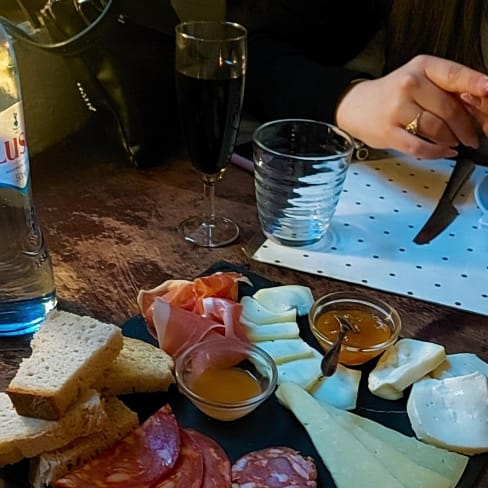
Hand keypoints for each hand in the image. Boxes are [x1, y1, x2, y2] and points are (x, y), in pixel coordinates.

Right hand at [335, 54, 487, 158]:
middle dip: (467, 127)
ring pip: (437, 130)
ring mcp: (397, 109)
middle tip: (473, 136)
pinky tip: (444, 151)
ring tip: (454, 143)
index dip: (474, 83)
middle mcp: (409, 85)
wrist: (357, 106)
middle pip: (449, 109)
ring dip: (451, 140)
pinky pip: (420, 147)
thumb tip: (478, 103)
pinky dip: (436, 152)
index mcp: (422, 67)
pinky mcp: (389, 132)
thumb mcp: (419, 79)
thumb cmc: (392, 95)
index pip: (454, 75)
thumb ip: (447, 89)